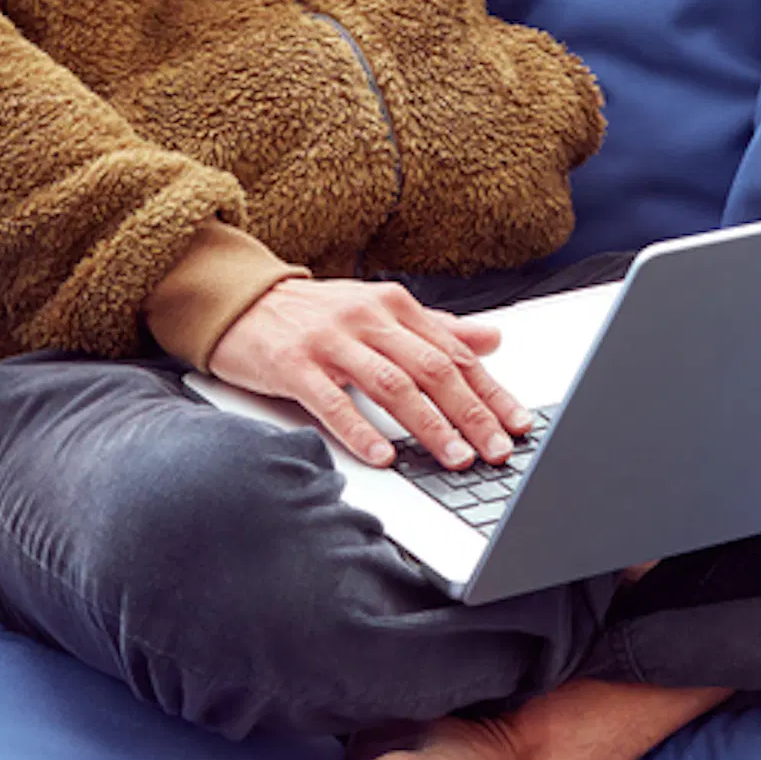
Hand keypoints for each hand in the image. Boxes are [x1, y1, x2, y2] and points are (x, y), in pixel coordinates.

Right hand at [206, 277, 529, 468]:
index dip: (491, 391)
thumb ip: (436, 328)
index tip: (518, 424)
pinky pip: (332, 401)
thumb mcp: (379, 312)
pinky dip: (360, 431)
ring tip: (453, 457)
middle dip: (470, 413)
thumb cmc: (316, 315)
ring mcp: (330, 341)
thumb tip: (492, 340)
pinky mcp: (293, 364)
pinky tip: (382, 457)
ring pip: (391, 384)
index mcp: (395, 307)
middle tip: (495, 450)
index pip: (455, 353)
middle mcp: (368, 319)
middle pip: (432, 369)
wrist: (242, 302)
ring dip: (427, 425)